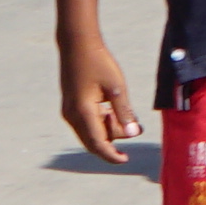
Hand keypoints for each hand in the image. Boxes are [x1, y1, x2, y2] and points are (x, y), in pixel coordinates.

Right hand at [56, 33, 144, 162]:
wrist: (77, 44)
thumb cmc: (99, 63)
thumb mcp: (117, 88)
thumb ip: (124, 112)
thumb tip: (133, 134)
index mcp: (83, 112)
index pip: (98, 143)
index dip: (111, 155)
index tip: (125, 160)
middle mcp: (72, 115)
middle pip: (93, 141)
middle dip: (114, 141)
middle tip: (136, 129)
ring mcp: (68, 110)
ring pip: (89, 132)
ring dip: (108, 131)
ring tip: (129, 120)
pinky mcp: (69, 105)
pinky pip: (85, 123)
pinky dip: (100, 123)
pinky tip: (114, 112)